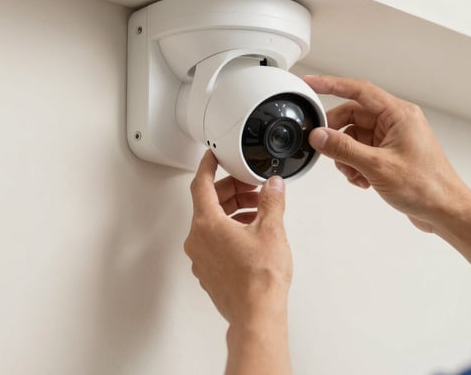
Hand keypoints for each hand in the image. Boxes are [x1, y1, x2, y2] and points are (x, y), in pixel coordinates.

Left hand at [184, 151, 291, 325]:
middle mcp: (197, 240)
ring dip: (233, 212)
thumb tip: (273, 186)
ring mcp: (201, 258)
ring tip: (258, 212)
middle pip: (208, 204)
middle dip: (231, 192)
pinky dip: (229, 231)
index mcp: (207, 224)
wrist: (256, 314)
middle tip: (251, 188)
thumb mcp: (271, 229)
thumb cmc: (259, 279)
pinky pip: (214, 243)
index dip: (207, 166)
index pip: (200, 184)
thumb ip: (271, 201)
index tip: (212, 156)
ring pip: (212, 224)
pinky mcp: (208, 272)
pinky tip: (252, 235)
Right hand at [304, 75, 470, 232]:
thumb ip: (344, 148)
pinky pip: (363, 151)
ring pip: (356, 136)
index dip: (331, 84)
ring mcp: (394, 138)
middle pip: (353, 116)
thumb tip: (319, 135)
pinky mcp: (391, 154)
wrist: (446, 210)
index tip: (311, 83)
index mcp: (398, 114)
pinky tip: (361, 180)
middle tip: (324, 148)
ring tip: (352, 173)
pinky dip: (355, 164)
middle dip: (337, 135)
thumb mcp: (377, 166)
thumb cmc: (426, 187)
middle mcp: (397, 122)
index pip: (358, 90)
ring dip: (346, 155)